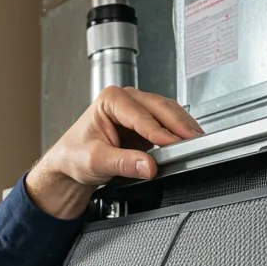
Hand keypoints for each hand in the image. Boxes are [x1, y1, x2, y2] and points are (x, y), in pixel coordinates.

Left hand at [26, 86, 202, 218]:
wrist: (70, 165)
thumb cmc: (74, 156)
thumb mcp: (96, 161)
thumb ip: (123, 163)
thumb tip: (148, 165)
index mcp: (110, 99)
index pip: (141, 115)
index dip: (158, 131)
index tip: (172, 143)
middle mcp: (126, 100)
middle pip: (159, 108)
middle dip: (178, 124)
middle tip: (194, 139)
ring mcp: (138, 110)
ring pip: (167, 112)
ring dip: (183, 126)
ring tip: (196, 140)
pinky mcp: (146, 124)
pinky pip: (168, 124)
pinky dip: (179, 132)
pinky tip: (188, 141)